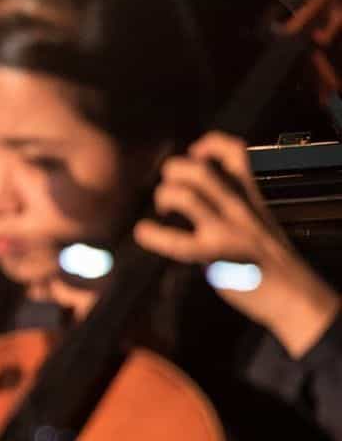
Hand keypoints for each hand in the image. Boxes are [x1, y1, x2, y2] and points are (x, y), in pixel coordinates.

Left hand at [134, 131, 339, 357]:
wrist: (296, 296)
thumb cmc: (272, 264)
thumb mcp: (259, 223)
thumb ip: (233, 208)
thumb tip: (197, 203)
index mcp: (251, 197)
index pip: (235, 152)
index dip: (210, 144)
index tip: (195, 153)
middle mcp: (239, 207)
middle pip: (199, 169)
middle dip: (173, 172)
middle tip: (168, 187)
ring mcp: (227, 230)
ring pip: (186, 196)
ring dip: (164, 197)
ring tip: (161, 209)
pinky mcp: (216, 256)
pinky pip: (178, 241)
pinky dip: (153, 234)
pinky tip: (144, 233)